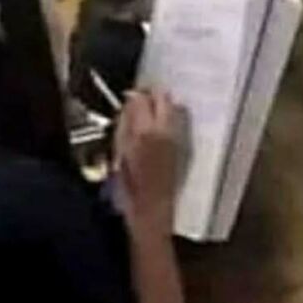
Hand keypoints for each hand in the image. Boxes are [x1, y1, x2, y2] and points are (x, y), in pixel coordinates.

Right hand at [114, 89, 180, 231]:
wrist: (152, 207)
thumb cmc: (129, 185)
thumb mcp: (118, 151)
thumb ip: (124, 124)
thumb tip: (128, 106)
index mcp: (145, 130)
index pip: (140, 98)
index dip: (132, 95)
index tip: (126, 99)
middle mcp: (165, 130)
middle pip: (163, 97)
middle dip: (151, 95)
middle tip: (139, 102)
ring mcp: (177, 137)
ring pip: (174, 107)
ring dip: (162, 106)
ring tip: (149, 114)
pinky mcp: (184, 145)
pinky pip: (178, 122)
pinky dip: (169, 118)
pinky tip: (158, 128)